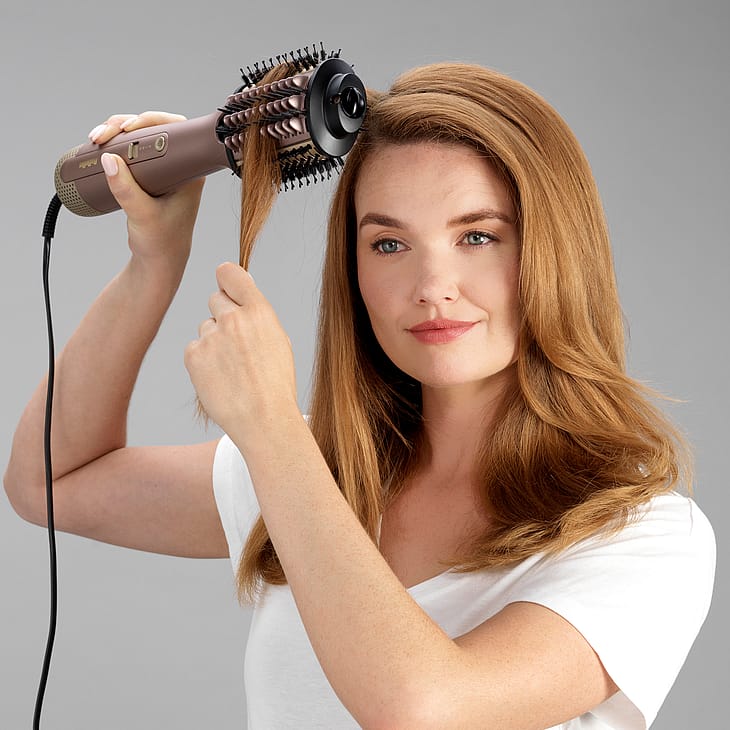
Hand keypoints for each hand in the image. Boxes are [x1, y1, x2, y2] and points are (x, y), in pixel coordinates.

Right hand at [89, 111, 204, 266]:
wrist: (157, 260)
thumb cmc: (160, 241)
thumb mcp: (143, 215)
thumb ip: (126, 190)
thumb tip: (108, 159)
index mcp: (190, 172)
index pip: (177, 131)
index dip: (153, 120)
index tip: (129, 127)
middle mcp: (179, 167)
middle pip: (153, 130)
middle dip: (124, 125)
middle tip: (103, 134)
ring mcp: (163, 172)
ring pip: (139, 139)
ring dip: (115, 133)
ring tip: (95, 139)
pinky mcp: (148, 178)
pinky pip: (132, 152)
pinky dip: (115, 145)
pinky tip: (100, 143)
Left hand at [184, 262, 298, 438]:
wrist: (263, 419)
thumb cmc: (276, 384)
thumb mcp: (278, 341)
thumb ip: (258, 316)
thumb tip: (242, 296)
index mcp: (259, 311)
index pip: (230, 273)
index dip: (227, 278)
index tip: (227, 286)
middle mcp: (233, 318)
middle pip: (215, 299)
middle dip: (223, 314)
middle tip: (236, 343)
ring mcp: (211, 336)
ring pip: (205, 327)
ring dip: (214, 341)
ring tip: (233, 369)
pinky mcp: (193, 355)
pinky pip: (194, 348)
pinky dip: (203, 360)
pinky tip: (220, 378)